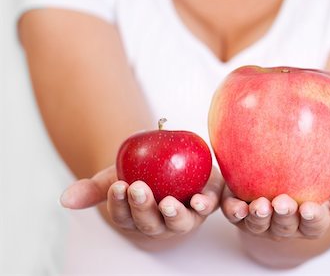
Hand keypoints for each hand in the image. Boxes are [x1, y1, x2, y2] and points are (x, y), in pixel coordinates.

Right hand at [60, 165, 223, 239]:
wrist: (168, 162)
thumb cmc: (138, 174)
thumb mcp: (114, 177)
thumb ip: (92, 189)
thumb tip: (65, 199)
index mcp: (136, 219)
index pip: (123, 217)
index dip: (119, 204)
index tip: (117, 186)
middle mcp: (160, 224)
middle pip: (151, 223)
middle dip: (143, 209)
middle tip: (138, 189)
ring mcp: (184, 217)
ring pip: (180, 222)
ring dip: (174, 215)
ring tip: (167, 202)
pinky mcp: (206, 203)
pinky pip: (208, 206)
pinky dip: (205, 205)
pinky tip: (200, 199)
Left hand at [221, 183, 329, 240]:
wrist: (284, 174)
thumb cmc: (314, 184)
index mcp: (309, 222)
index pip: (313, 224)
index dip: (312, 218)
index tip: (312, 208)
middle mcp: (284, 226)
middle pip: (284, 225)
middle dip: (284, 216)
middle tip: (283, 203)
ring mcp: (261, 221)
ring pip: (258, 223)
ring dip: (258, 216)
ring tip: (259, 205)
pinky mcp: (240, 210)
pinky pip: (235, 214)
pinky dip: (234, 211)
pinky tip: (234, 205)